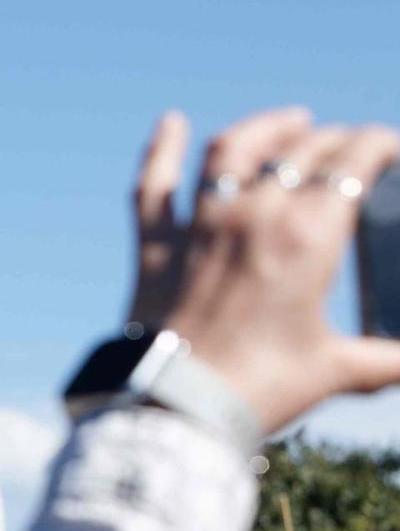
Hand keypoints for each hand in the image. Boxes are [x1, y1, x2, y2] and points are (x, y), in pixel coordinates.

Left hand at [132, 108, 399, 433]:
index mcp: (308, 234)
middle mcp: (253, 216)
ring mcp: (200, 228)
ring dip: (264, 129)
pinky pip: (154, 187)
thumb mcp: (338, 370)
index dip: (379, 145)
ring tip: (289, 122)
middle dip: (336, 140)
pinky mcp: (156, 249)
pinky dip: (162, 150)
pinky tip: (171, 123)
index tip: (392, 148)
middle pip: (301, 151)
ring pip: (232, 151)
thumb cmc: (262, 388)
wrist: (178, 408)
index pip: (354, 161)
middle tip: (353, 148)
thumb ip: (387, 360)